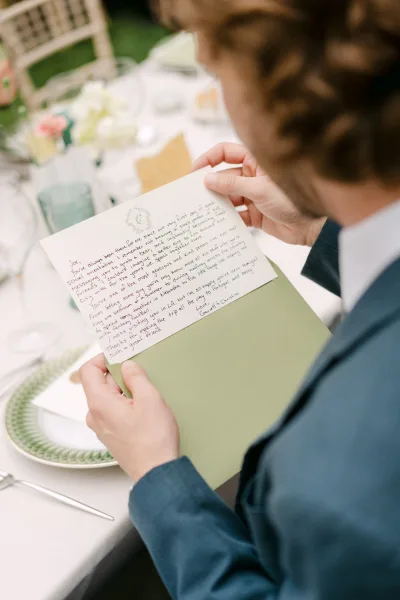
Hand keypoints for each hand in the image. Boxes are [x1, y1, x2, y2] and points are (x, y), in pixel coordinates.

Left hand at [80, 355, 178, 481]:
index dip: (102, 359)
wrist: (156, 472)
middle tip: (140, 373)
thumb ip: (136, 377)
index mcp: (99, 403)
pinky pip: (113, 410)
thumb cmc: (153, 440)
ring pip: (108, 397)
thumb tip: (128, 366)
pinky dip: (125, 403)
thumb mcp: (150, 399)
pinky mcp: (111, 435)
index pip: (87, 371)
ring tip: (145, 395)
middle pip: (99, 383)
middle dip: (118, 375)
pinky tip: (143, 409)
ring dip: (124, 390)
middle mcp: (95, 415)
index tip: (118, 355)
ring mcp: (101, 427)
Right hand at [193, 143, 325, 245]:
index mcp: (256, 162)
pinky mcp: (255, 214)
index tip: (194, 172)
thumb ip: (233, 184)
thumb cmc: (293, 201)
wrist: (312, 228)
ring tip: (203, 213)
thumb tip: (208, 179)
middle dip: (211, 186)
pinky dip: (228, 220)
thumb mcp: (259, 190)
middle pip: (224, 177)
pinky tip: (218, 225)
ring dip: (218, 204)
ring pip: (229, 197)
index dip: (209, 159)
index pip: (226, 153)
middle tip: (194, 196)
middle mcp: (253, 176)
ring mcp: (253, 195)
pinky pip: (236, 215)